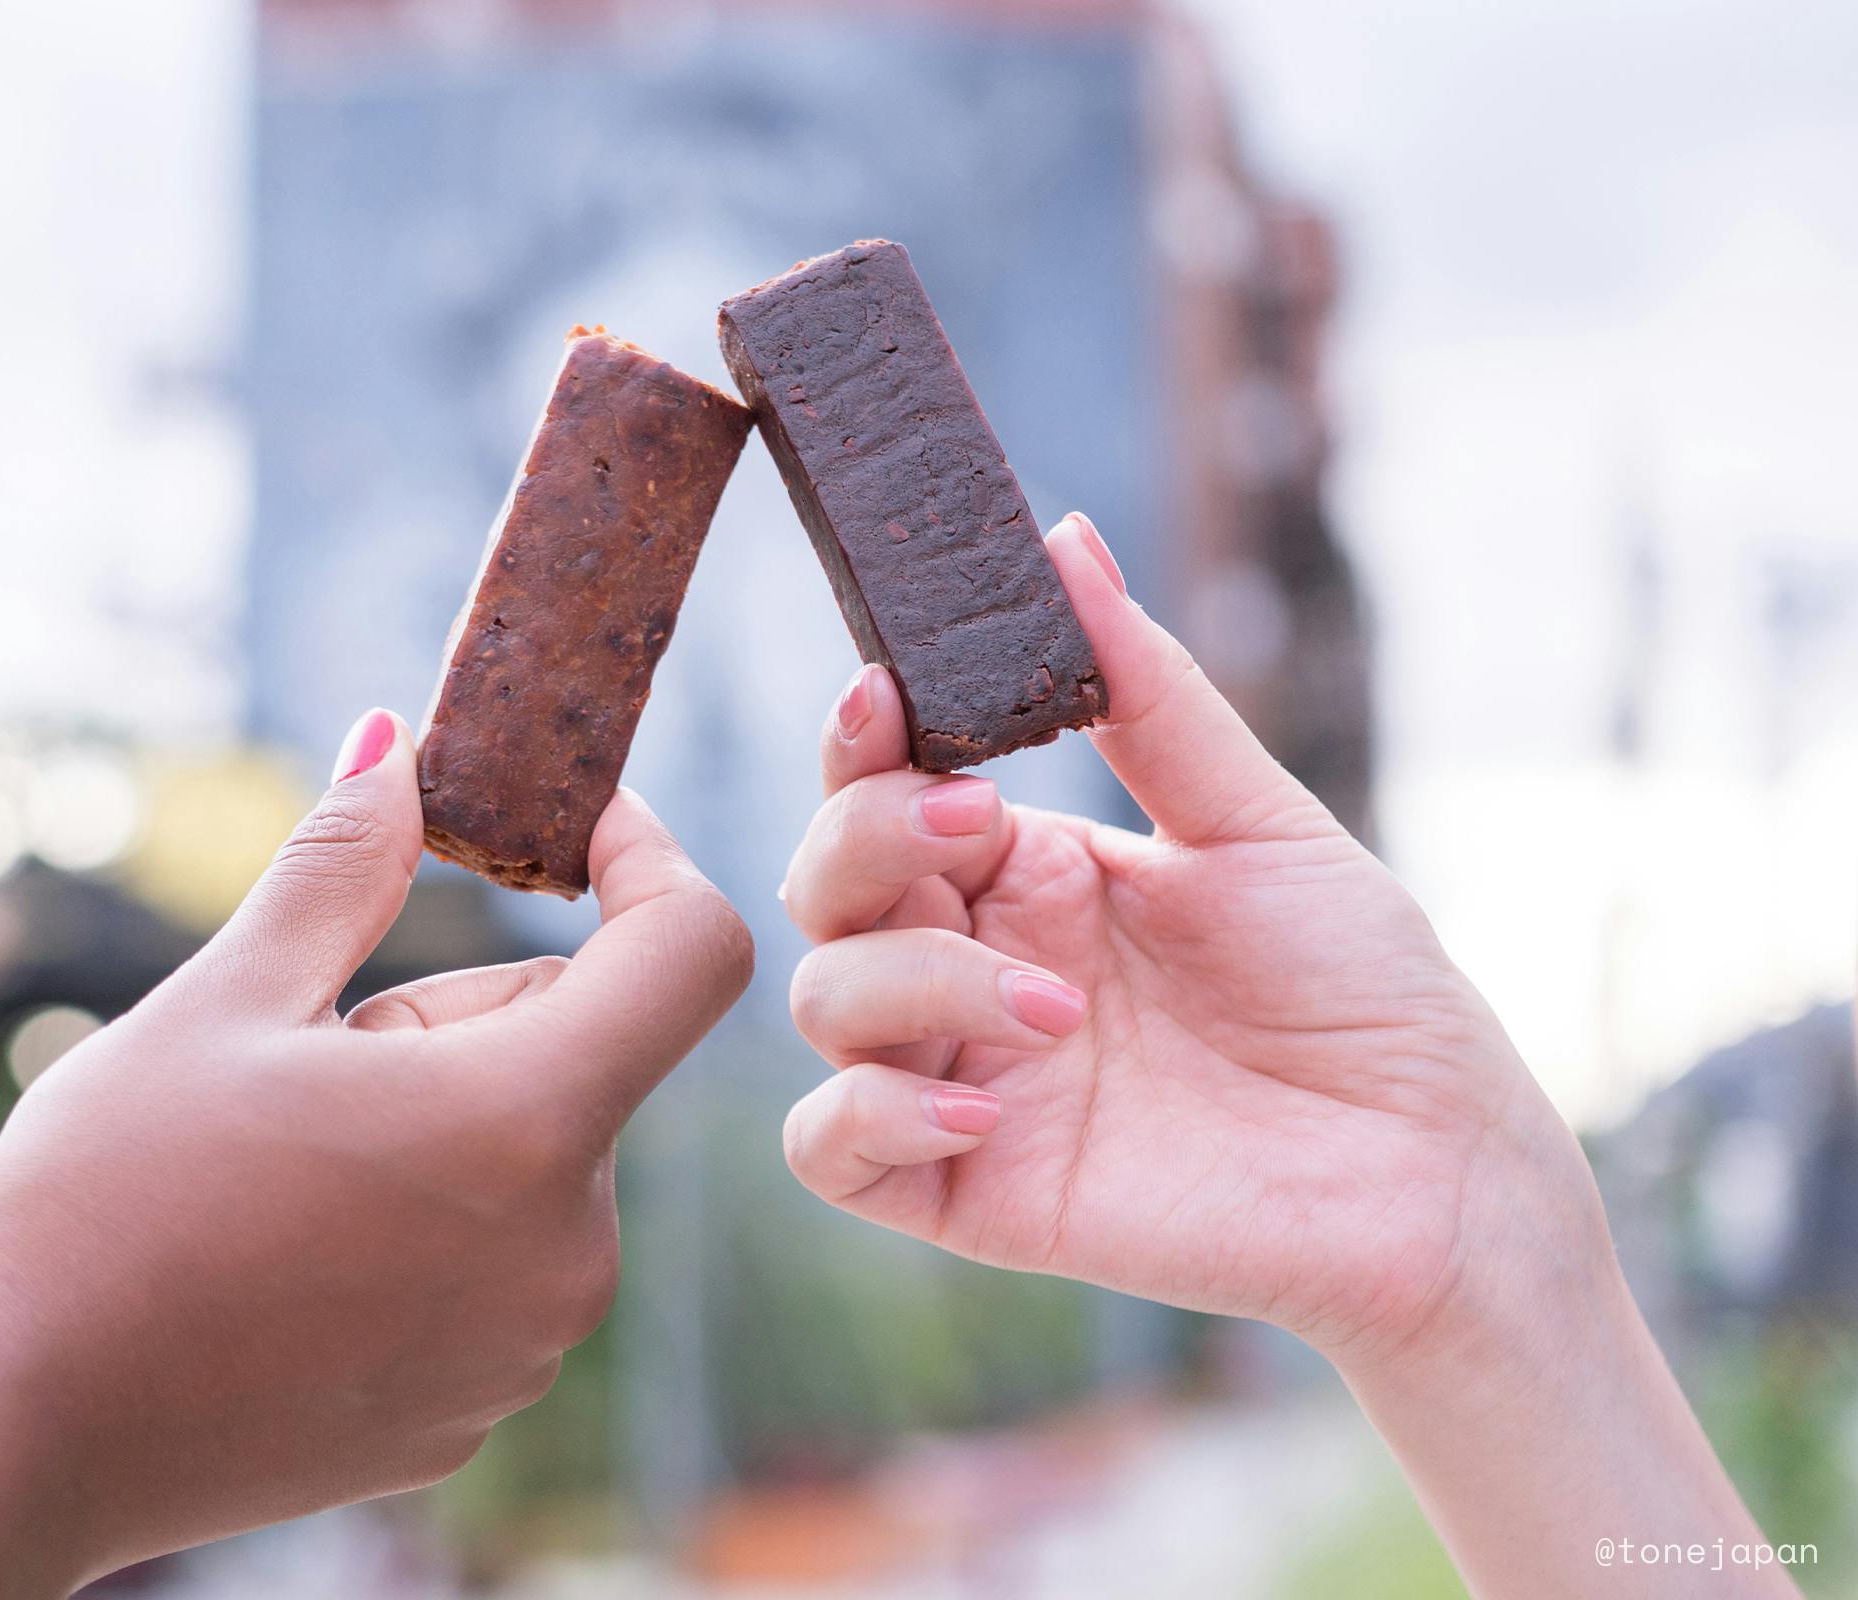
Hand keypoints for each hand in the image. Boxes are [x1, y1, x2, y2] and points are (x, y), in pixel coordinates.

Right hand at [0, 710, 750, 1598]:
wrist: (13, 1425)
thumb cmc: (105, 1201)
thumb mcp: (227, 1003)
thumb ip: (344, 869)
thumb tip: (399, 748)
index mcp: (525, 1125)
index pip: (692, 954)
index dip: (648, 864)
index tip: (572, 832)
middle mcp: (566, 1250)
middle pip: (581, 1054)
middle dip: (469, 1015)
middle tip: (308, 1052)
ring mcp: (527, 1347)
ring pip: (531, 1158)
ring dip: (445, 1123)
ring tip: (279, 1168)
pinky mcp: (476, 1410)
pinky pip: (495, 1264)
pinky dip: (425, 1227)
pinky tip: (284, 1256)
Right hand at [777, 514, 1789, 1598]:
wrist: (1435, 1171)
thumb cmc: (1365, 992)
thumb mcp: (1257, 824)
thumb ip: (1147, 696)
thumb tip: (1064, 537)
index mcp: (1028, 874)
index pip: (883, 791)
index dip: (861, 745)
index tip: (889, 698)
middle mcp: (974, 966)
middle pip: (824, 885)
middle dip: (865, 839)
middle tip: (977, 831)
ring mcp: (962, 1076)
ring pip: (821, 1002)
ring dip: (906, 981)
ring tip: (1055, 1007)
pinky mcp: (968, 1193)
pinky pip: (830, 1148)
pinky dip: (867, 1116)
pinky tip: (976, 1112)